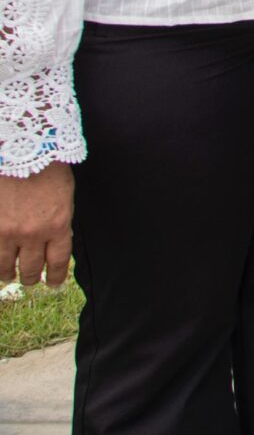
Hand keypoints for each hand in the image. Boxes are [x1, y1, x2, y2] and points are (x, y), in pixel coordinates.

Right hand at [0, 162, 72, 288]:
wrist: (24, 151)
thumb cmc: (48, 169)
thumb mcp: (64, 197)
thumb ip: (59, 221)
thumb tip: (54, 241)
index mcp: (59, 224)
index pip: (59, 261)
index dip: (55, 276)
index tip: (53, 283)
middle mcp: (34, 233)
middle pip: (33, 268)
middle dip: (32, 277)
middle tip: (31, 280)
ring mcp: (9, 232)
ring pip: (7, 266)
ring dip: (8, 274)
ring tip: (8, 276)